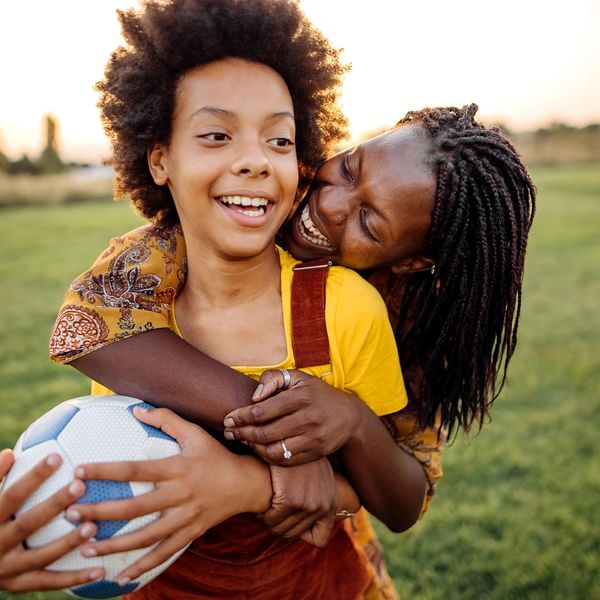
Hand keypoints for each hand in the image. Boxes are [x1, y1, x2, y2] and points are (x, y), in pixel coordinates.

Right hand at [0, 449, 101, 591]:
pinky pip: (50, 581)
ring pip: (41, 556)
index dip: (32, 477)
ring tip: (93, 527)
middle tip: (80, 486)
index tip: (57, 456)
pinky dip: (75, 577)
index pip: (10, 496)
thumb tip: (9, 453)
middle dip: (54, 504)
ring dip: (68, 542)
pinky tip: (99, 569)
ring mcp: (9, 569)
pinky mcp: (20, 584)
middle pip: (28, 523)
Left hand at [68, 406, 270, 586]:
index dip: (106, 470)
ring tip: (85, 550)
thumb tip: (136, 409)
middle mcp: (180, 494)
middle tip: (71, 515)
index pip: (135, 469)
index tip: (79, 471)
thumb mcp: (195, 432)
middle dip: (101, 513)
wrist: (246, 484)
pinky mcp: (191, 533)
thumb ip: (167, 419)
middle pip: (135, 507)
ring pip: (146, 536)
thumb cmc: (216, 455)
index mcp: (177, 468)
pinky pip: (165, 553)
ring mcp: (186, 517)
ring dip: (114, 546)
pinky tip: (121, 577)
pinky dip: (143, 566)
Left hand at [223, 369, 362, 465]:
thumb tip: (254, 396)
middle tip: (228, 432)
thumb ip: (273, 379)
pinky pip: (285, 460)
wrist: (350, 417)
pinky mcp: (315, 453)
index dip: (241, 416)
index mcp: (301, 397)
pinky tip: (259, 449)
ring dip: (252, 447)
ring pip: (273, 450)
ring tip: (242, 440)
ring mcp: (313, 438)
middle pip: (264, 433)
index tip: (228, 419)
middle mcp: (307, 418)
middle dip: (242, 433)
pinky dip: (268, 457)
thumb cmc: (317, 394)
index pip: (262, 411)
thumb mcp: (298, 378)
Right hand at [260, 458, 336, 548]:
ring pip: (281, 530)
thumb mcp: (314, 478)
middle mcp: (324, 506)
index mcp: (330, 503)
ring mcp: (310, 504)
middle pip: (293, 534)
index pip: (319, 539)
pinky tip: (262, 499)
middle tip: (270, 509)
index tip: (289, 520)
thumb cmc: (298, 458)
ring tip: (265, 504)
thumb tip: (304, 520)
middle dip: (278, 524)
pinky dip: (263, 513)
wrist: (291, 437)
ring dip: (269, 519)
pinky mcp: (292, 499)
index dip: (302, 534)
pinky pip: (271, 520)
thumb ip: (313, 496)